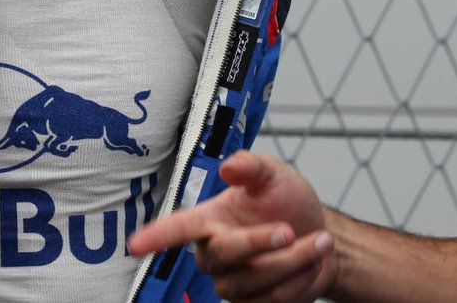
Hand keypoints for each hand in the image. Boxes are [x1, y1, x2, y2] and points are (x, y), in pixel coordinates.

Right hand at [127, 151, 337, 302]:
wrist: (320, 236)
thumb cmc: (287, 202)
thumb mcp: (273, 174)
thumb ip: (251, 167)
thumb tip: (228, 168)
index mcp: (208, 220)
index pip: (177, 228)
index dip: (156, 236)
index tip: (135, 245)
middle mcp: (213, 255)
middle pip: (224, 254)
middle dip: (260, 242)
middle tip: (289, 230)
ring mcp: (233, 284)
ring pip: (257, 279)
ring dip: (294, 259)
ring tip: (318, 239)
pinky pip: (276, 298)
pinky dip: (302, 277)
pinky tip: (312, 258)